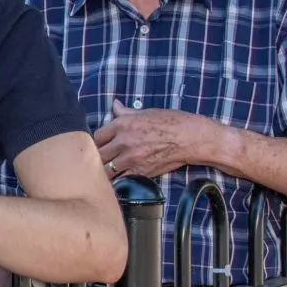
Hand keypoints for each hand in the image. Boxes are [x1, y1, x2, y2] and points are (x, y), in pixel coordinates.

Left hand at [93, 101, 235, 180]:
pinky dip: (116, 182)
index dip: (96, 141)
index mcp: (122, 124)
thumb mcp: (146, 112)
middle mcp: (123, 141)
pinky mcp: (140, 172)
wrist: (189, 138)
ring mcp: (131, 158)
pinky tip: (116, 181)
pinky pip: (120, 181)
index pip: (97, 135)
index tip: (99, 145)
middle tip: (99, 160)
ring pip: (105, 170)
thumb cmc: (171, 121)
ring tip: (104, 172)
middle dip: (97, 157)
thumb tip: (115, 105)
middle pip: (98, 154)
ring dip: (104, 171)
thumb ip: (126, 112)